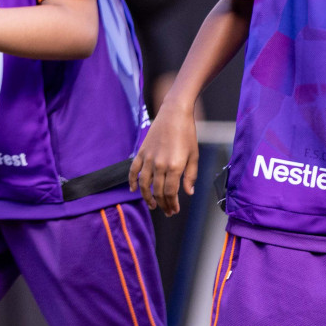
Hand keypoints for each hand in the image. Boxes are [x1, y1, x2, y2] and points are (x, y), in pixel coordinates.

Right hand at [129, 100, 198, 216]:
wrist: (174, 114)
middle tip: (167, 211)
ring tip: (152, 205)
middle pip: (157, 191)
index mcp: (175, 167)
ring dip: (147, 197)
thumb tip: (188, 192)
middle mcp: (159, 164)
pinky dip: (132, 181)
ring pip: (144, 184)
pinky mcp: (142, 152)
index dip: (172, 204)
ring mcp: (148, 158)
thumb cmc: (187, 134)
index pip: (170, 192)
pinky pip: (133, 170)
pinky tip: (134, 189)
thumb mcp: (194, 156)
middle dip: (162, 204)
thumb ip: (190, 176)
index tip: (174, 210)